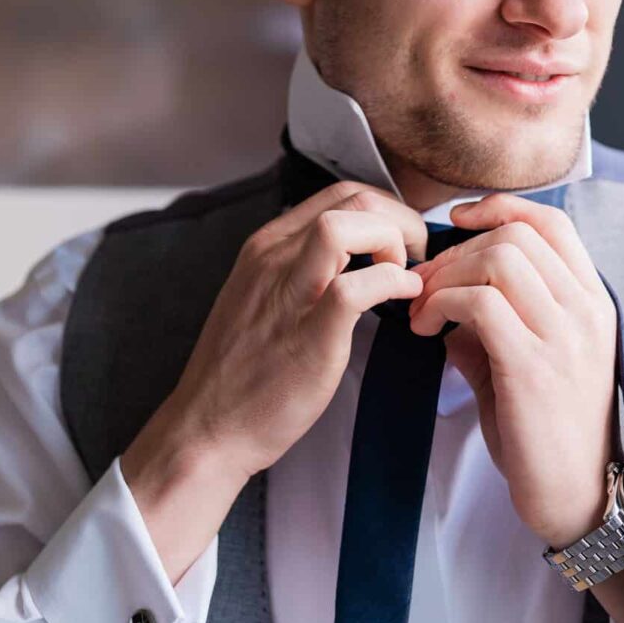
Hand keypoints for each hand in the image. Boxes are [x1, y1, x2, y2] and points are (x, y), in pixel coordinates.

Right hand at [161, 178, 429, 478]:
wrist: (208, 428)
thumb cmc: (242, 373)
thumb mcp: (263, 300)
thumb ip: (299, 271)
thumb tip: (349, 261)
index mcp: (266, 247)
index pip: (340, 194)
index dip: (385, 210)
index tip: (401, 244)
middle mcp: (274, 258)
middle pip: (354, 199)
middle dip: (400, 220)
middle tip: (415, 258)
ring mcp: (289, 293)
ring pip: (348, 225)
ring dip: (395, 242)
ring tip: (405, 276)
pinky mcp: (309, 334)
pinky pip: (357, 287)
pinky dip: (394, 282)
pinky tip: (404, 298)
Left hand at [408, 193, 619, 546]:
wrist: (574, 494)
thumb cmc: (545, 430)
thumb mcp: (527, 360)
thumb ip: (494, 320)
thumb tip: (444, 292)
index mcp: (592, 302)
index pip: (552, 223)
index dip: (500, 207)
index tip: (457, 221)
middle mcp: (586, 310)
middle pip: (516, 235)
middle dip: (456, 251)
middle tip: (423, 286)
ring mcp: (565, 336)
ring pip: (498, 259)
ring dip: (445, 276)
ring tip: (421, 311)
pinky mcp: (534, 366)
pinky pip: (481, 303)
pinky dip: (442, 305)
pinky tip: (426, 331)